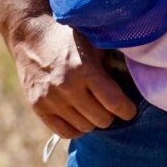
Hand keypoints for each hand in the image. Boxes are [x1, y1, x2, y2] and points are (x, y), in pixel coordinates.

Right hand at [9, 14, 136, 137]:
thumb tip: (136, 76)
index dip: (127, 110)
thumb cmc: (67, 36)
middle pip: (101, 120)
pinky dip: (76, 128)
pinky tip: (79, 115)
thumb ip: (111, 60)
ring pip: (85, 128)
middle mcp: (67, 86)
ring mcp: (50, 98)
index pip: (114, 103)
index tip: (129, 109)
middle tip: (108, 106)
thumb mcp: (92, 40)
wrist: (29, 34)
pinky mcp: (37, 106)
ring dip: (92, 120)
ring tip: (92, 107)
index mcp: (84, 68)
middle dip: (109, 114)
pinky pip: (65, 132)